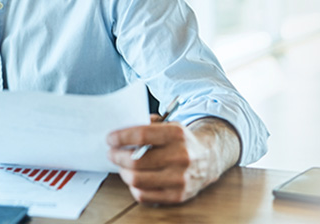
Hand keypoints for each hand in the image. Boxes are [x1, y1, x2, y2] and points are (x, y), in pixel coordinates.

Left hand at [106, 116, 239, 204]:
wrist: (208, 158)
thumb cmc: (181, 141)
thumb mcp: (169, 124)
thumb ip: (147, 125)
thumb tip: (121, 133)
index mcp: (176, 134)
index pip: (141, 135)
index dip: (120, 137)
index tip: (110, 138)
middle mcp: (180, 157)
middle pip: (136, 161)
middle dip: (117, 156)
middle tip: (112, 153)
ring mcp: (180, 179)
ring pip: (137, 180)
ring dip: (123, 172)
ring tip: (122, 166)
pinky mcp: (178, 196)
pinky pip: (144, 196)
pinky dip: (133, 187)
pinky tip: (134, 179)